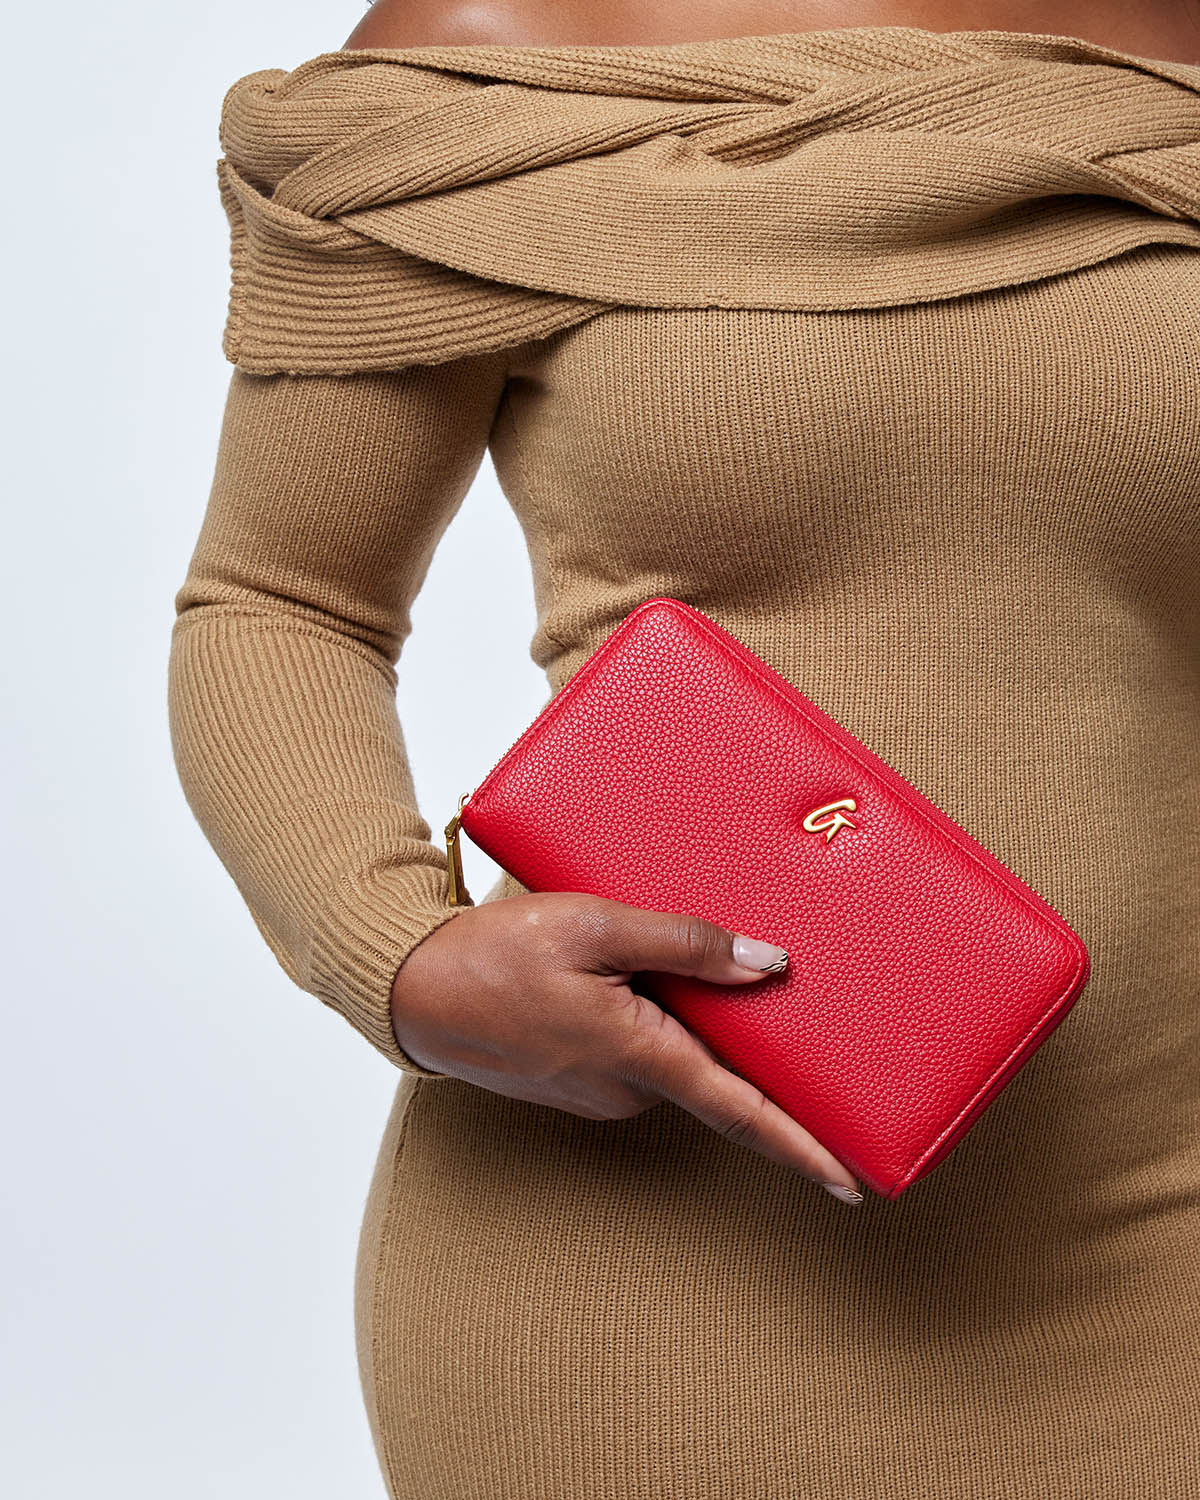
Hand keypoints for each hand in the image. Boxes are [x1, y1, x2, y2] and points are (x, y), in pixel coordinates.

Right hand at [390, 891, 862, 1203]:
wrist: (412, 989)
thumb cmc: (495, 954)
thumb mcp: (593, 925)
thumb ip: (685, 944)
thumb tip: (767, 966)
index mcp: (640, 1055)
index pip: (743, 1111)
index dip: (804, 1148)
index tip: (855, 1181)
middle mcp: (626, 1087)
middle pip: (715, 1071)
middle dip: (755, 1052)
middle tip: (799, 1015)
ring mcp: (599, 1089)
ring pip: (674, 1055)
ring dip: (694, 1023)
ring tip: (702, 965)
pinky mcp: (578, 1078)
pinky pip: (640, 1051)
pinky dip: (657, 1023)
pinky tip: (644, 977)